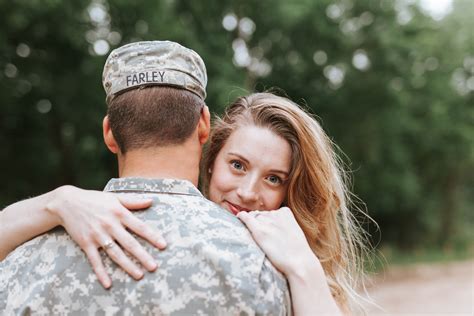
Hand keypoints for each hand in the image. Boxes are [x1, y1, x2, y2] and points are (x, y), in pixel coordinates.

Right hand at [46, 185, 166, 288]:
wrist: (66, 203)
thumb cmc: (94, 199)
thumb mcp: (115, 198)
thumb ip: (133, 202)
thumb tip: (151, 201)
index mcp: (119, 213)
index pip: (139, 227)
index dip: (152, 236)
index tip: (163, 246)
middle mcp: (110, 224)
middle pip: (129, 243)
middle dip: (142, 255)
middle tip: (154, 267)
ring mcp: (97, 235)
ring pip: (115, 253)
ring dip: (127, 265)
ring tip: (139, 275)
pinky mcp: (86, 243)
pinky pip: (95, 260)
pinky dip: (101, 272)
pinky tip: (108, 283)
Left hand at [237, 207, 316, 275]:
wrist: (299, 262)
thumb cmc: (297, 251)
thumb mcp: (293, 231)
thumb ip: (282, 225)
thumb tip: (269, 225)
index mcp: (285, 211)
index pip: (270, 212)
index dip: (268, 223)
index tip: (270, 233)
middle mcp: (275, 214)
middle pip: (261, 214)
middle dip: (260, 224)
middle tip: (264, 238)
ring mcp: (267, 222)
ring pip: (253, 217)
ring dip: (253, 225)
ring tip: (258, 237)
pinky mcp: (259, 231)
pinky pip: (246, 218)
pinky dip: (241, 217)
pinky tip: (238, 218)